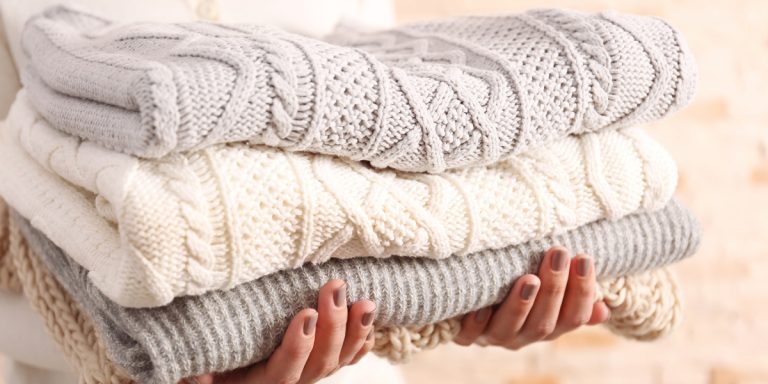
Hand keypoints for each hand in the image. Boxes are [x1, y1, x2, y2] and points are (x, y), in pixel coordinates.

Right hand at [183, 280, 375, 383]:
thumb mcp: (195, 369)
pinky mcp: (317, 362)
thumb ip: (193, 370)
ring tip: (365, 302)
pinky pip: (346, 359)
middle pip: (318, 364)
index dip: (297, 346)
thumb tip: (189, 369)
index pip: (284, 370)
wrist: (223, 369)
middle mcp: (287, 381)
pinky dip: (361, 342)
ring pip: (337, 361)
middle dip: (332, 326)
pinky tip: (371, 323)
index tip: (305, 314)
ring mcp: (306, 373)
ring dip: (354, 331)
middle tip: (334, 287)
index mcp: (258, 382)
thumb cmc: (205, 362)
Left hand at [453, 247, 610, 348]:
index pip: (573, 317)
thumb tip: (602, 310)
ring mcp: (493, 337)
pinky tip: (482, 306)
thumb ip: (572, 298)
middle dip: (554, 288)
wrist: (468, 299)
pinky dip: (476, 322)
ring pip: (510, 329)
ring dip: (520, 305)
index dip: (582, 292)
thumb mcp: (546, 291)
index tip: (584, 258)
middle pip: (544, 323)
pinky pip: (469, 334)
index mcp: (548, 326)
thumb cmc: (516, 286)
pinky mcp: (464, 335)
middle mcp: (522, 336)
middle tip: (558, 253)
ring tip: (529, 278)